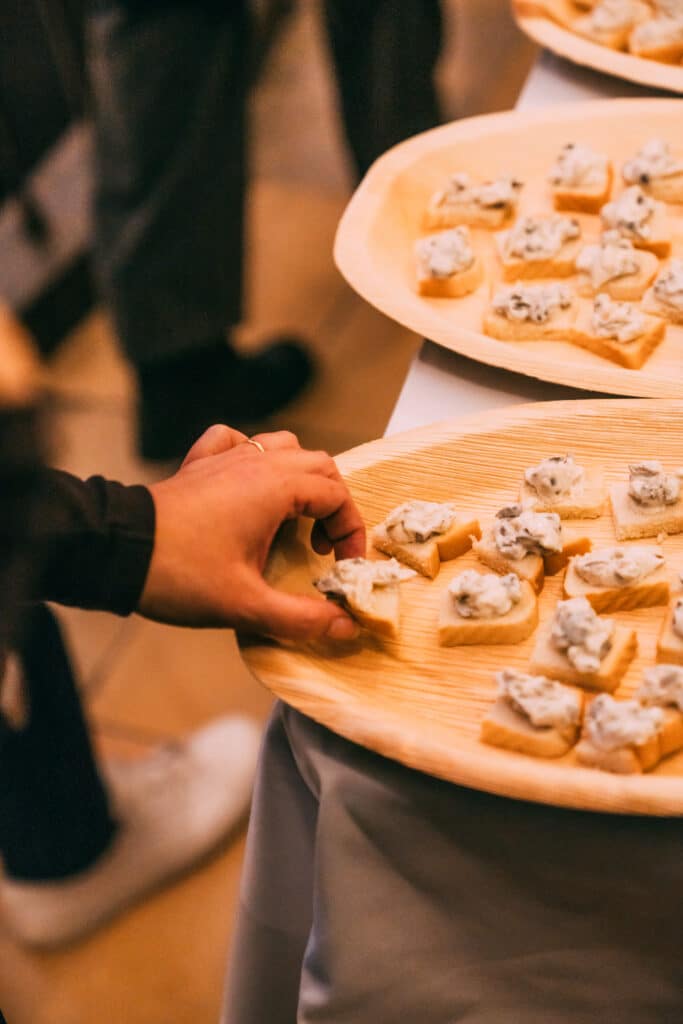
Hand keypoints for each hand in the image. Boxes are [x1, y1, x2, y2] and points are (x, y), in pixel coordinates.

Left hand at [139, 425, 365, 640]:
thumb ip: (301, 618)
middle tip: (323, 546)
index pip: (336, 496)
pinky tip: (248, 484)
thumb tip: (345, 627)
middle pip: (318, 465)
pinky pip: (236, 442)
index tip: (342, 565)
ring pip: (282, 446)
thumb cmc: (180, 574)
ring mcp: (226, 458)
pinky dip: (252, 455)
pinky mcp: (199, 465)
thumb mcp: (246, 605)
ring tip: (294, 517)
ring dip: (300, 477)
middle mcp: (256, 462)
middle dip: (332, 504)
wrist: (116, 551)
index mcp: (275, 487)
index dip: (349, 531)